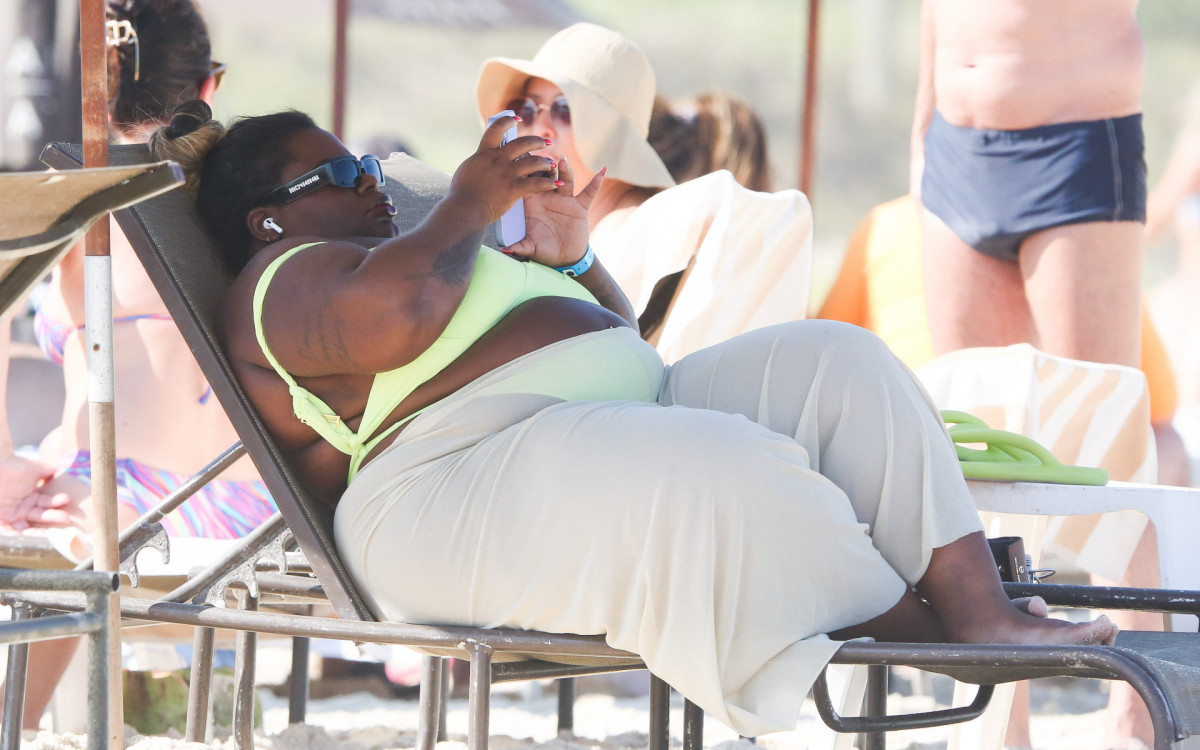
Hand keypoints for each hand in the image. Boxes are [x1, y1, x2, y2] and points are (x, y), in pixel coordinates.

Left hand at [0, 455, 72, 530]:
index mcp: (32, 498)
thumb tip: (60, 470)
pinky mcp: (0, 522)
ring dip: (38, 532)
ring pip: (26, 528)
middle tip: (66, 518)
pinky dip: (14, 535)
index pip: (48, 502)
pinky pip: (7, 532)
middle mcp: (23, 509)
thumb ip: (46, 470)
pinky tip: (25, 535)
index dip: (57, 501)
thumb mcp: (31, 469)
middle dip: (53, 517)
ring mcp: (11, 517)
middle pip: (40, 516)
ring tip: (48, 533)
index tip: (66, 498)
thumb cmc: (9, 468)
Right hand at [446, 115, 560, 229]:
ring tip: (551, 164)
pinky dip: (548, 183)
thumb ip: (478, 162)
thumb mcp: (467, 170)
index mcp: (484, 153)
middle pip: (522, 143)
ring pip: (533, 161)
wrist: (464, 209)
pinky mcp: (514, 188)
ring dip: (545, 162)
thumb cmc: (461, 194)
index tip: (517, 118)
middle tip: (546, 142)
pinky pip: (536, 183)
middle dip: (537, 141)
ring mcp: (507, 173)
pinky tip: (556, 184)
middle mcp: (497, 159)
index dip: (507, 121)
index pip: (496, 129)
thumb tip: (480, 158)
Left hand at [503, 159, 603, 268]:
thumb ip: (519, 247)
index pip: (527, 182)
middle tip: (542, 156)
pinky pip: (588, 193)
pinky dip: (595, 183)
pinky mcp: (580, 206)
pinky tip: (601, 172)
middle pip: (546, 175)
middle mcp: (548, 197)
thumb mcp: (531, 248)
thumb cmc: (544, 250)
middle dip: (545, 165)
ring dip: (565, 170)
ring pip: (565, 180)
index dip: (525, 173)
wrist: (565, 258)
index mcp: (533, 203)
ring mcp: (565, 200)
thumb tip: (505, 250)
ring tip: (562, 161)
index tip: (522, 162)